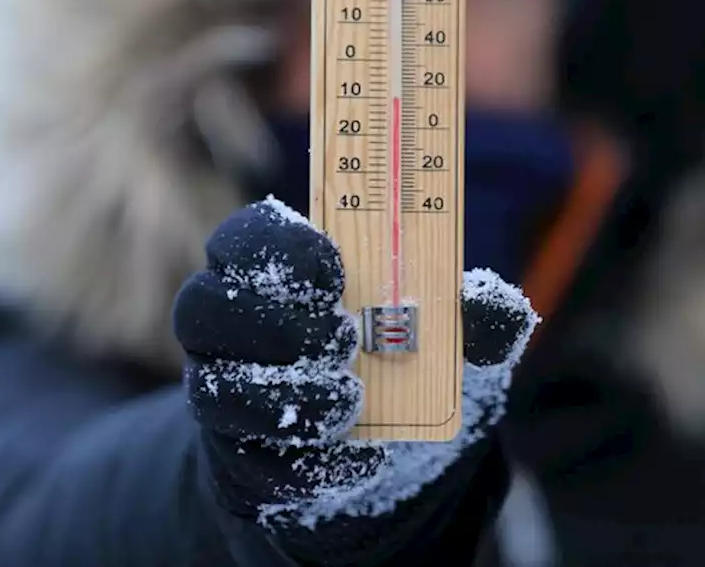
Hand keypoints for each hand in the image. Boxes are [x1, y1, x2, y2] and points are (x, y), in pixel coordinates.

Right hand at [173, 197, 538, 530]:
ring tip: (351, 399)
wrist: (379, 443)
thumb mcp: (443, 331)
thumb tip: (503, 307)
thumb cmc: (399, 358)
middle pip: (201, 309)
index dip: (274, 247)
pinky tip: (358, 457)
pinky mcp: (238, 461)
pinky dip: (306, 463)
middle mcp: (230, 330)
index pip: (238, 240)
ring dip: (285, 396)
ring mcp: (225, 395)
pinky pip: (249, 464)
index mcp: (270, 272)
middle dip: (273, 323)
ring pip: (214, 392)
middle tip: (342, 336)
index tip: (333, 268)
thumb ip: (469, 314)